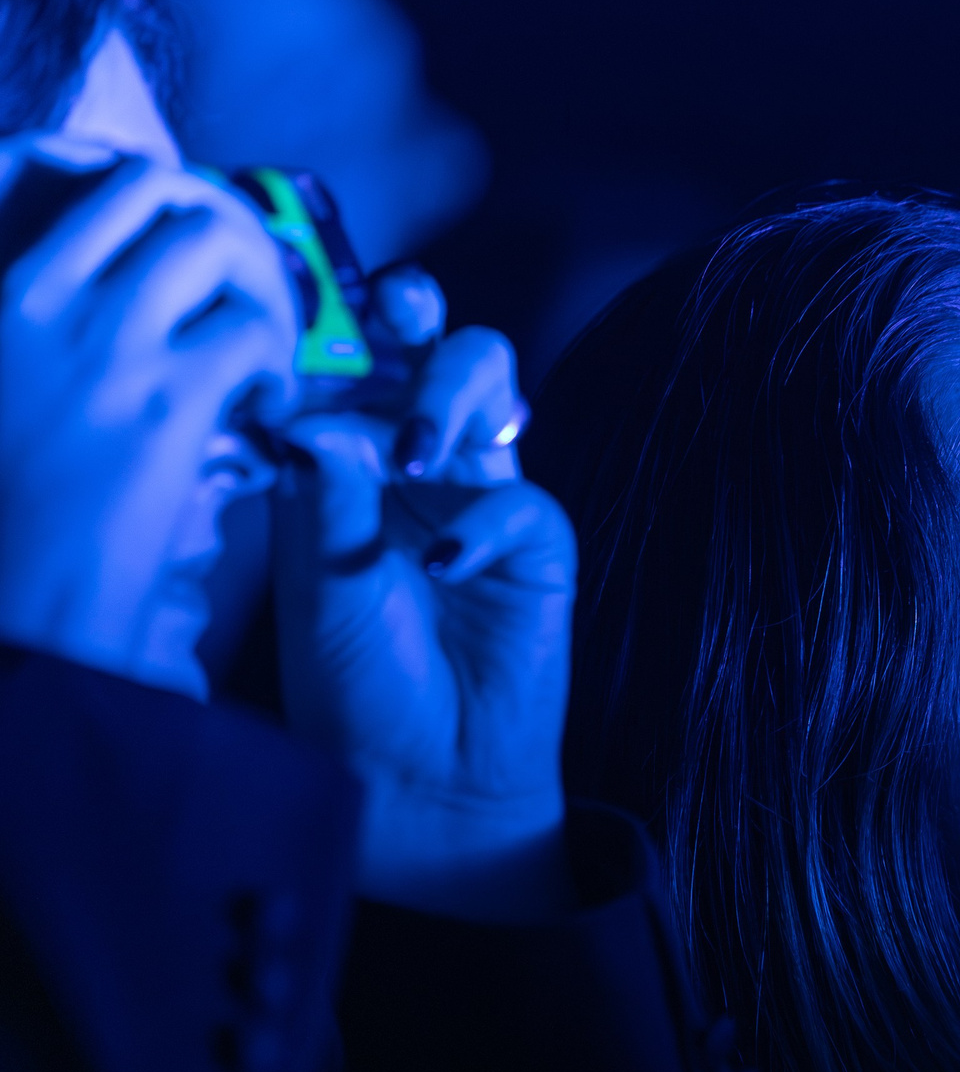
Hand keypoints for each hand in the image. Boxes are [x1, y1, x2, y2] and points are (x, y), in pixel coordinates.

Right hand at [0, 136, 295, 694]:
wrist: (24, 594)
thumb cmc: (22, 508)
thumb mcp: (19, 385)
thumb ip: (63, 328)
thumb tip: (126, 290)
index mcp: (4, 291)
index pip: (95, 182)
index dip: (166, 204)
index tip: (199, 254)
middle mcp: (43, 297)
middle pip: (161, 189)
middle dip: (224, 229)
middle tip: (249, 295)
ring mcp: (104, 341)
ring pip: (216, 242)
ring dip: (257, 287)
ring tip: (259, 357)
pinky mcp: (164, 398)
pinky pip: (254, 333)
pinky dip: (278, 366)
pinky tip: (265, 415)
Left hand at [271, 288, 574, 919]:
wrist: (420, 779)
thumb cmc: (355, 686)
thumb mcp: (319, 586)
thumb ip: (326, 495)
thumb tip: (315, 412)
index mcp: (343, 465)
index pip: (346, 364)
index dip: (335, 320)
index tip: (309, 292)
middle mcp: (412, 467)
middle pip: (430, 349)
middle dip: (414, 316)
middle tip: (395, 315)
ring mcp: (478, 497)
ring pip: (490, 387)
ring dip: (453, 390)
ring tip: (416, 449)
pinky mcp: (537, 545)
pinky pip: (522, 498)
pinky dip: (482, 525)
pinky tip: (445, 568)